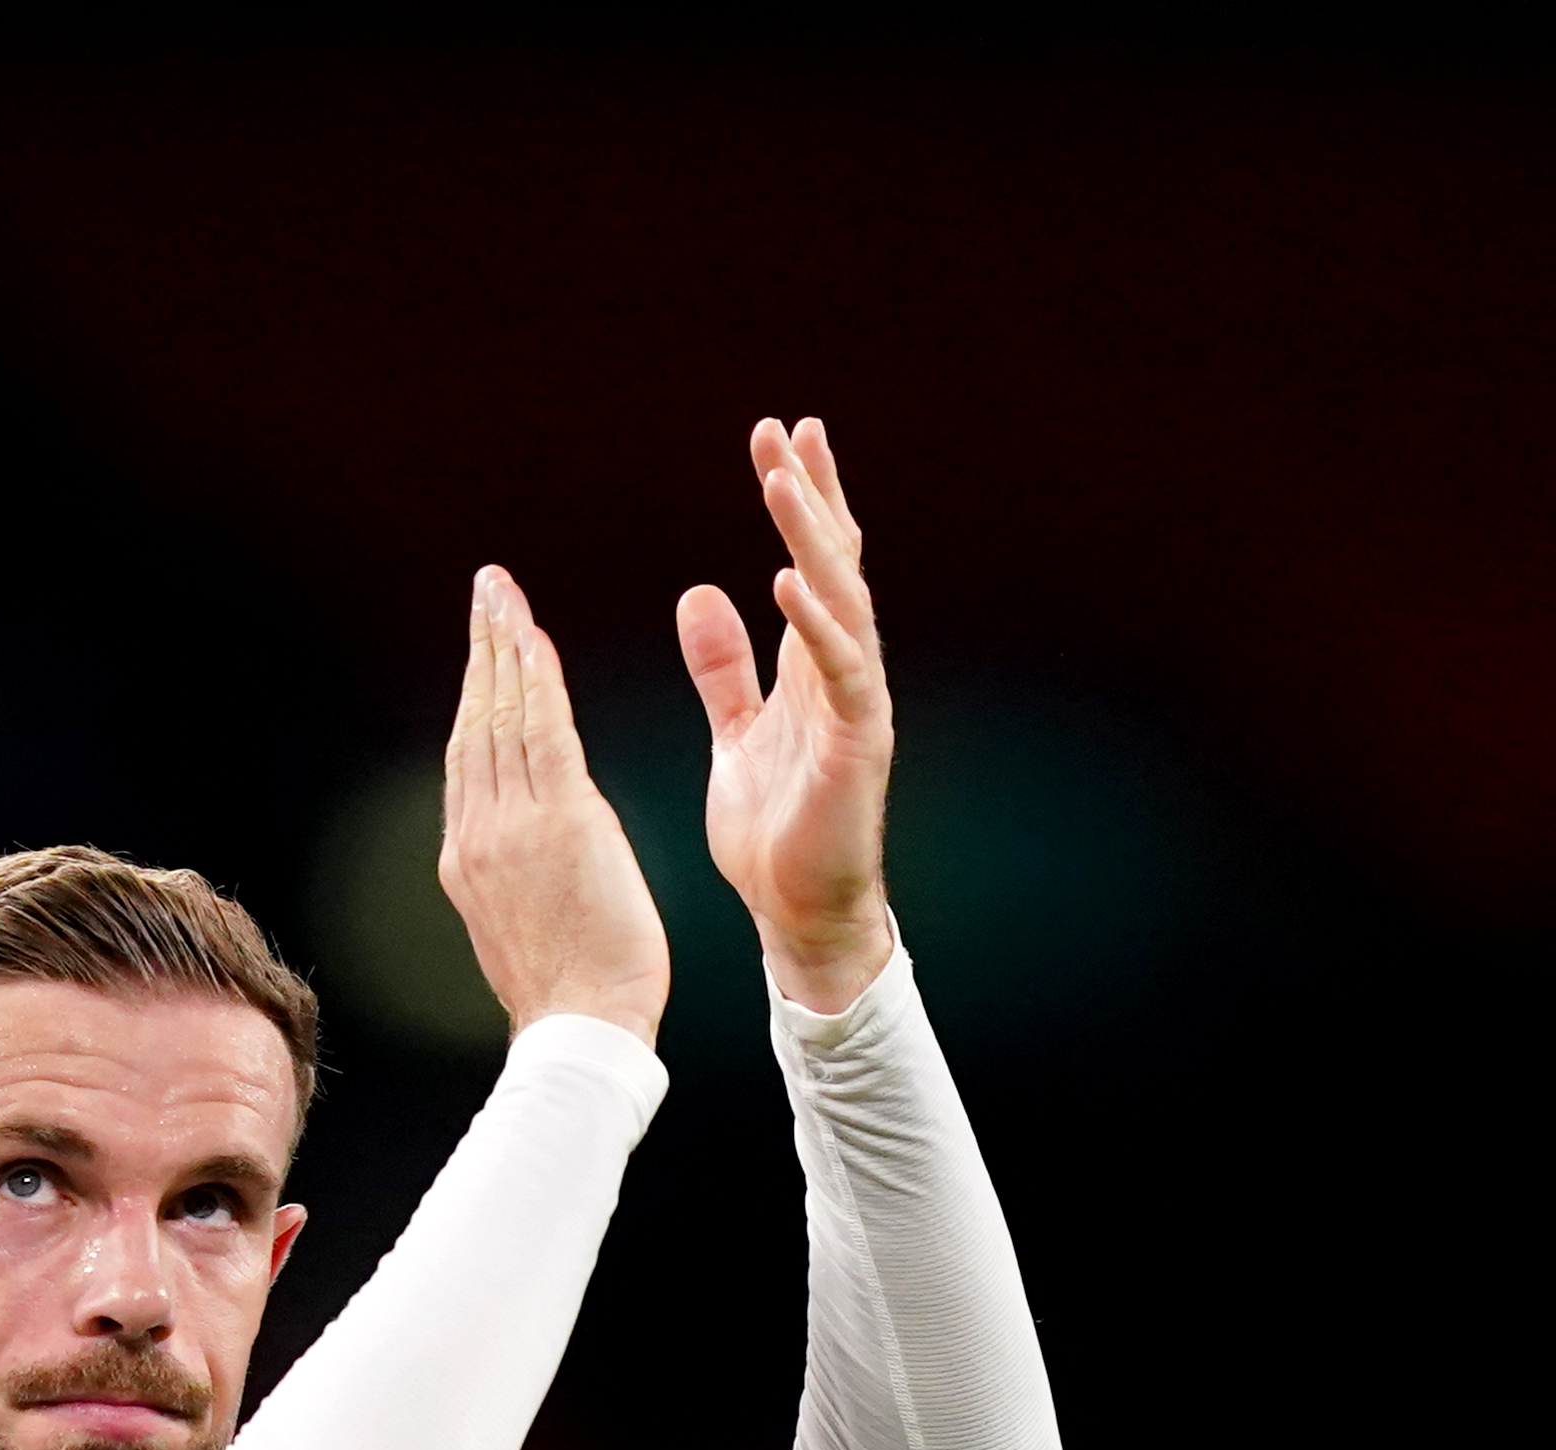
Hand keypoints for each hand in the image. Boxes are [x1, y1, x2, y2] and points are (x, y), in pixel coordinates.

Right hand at [439, 565, 673, 1044]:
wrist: (583, 1029)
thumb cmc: (574, 991)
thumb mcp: (525, 923)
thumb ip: (518, 870)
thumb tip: (530, 841)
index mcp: (466, 858)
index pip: (469, 757)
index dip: (476, 695)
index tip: (485, 649)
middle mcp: (477, 833)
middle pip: (475, 722)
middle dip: (481, 651)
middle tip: (486, 591)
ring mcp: (511, 827)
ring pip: (501, 718)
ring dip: (503, 648)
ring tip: (503, 596)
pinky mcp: (558, 824)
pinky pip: (543, 735)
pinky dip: (537, 683)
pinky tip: (536, 641)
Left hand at [680, 418, 896, 1013]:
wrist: (796, 911)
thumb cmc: (772, 829)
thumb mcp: (735, 730)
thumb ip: (724, 666)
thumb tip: (700, 593)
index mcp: (812, 666)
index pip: (813, 563)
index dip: (801, 501)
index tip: (779, 439)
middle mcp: (842, 672)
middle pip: (834, 564)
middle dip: (811, 497)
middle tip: (786, 432)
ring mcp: (855, 704)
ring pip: (841, 602)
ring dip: (813, 538)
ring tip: (784, 482)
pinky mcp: (855, 743)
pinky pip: (839, 671)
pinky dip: (815, 624)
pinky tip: (788, 579)